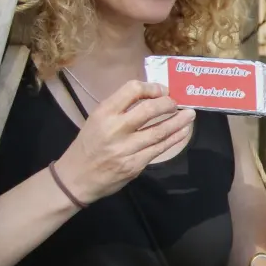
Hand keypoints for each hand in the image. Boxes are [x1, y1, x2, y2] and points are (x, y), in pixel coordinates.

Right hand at [53, 81, 194, 203]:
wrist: (76, 178)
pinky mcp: (134, 165)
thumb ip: (120, 109)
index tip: (163, 90)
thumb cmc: (88, 145)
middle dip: (168, 104)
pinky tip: (183, 132)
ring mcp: (125, 149)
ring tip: (190, 115)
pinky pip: (159, 149)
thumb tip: (151, 96)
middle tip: (177, 102)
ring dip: (178, 122)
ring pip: (159, 131)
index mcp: (104, 113)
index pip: (132, 90)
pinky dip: (175, 139)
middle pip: (149, 110)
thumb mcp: (96, 120)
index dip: (152, 88)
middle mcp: (115, 129)